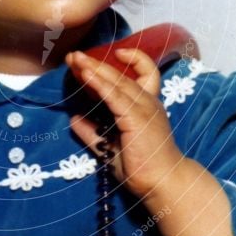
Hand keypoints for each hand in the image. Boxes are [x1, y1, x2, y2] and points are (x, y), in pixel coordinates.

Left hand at [66, 48, 233, 235]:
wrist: (161, 183)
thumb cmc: (141, 166)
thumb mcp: (110, 145)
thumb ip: (92, 131)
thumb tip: (74, 118)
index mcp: (146, 106)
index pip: (146, 73)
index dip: (133, 59)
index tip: (115, 53)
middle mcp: (148, 102)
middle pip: (121, 75)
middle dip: (96, 63)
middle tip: (73, 56)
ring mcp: (144, 108)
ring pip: (116, 81)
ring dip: (93, 68)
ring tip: (74, 59)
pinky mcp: (136, 117)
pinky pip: (114, 96)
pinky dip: (98, 83)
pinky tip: (85, 74)